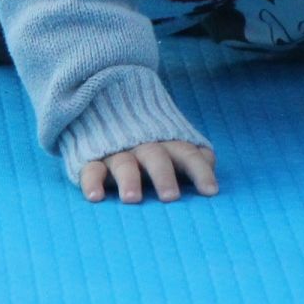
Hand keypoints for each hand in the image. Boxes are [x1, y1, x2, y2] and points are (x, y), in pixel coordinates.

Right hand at [78, 140, 217, 203]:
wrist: (106, 105)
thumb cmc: (151, 139)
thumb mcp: (174, 143)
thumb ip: (194, 158)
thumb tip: (212, 182)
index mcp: (168, 142)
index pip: (188, 154)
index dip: (201, 171)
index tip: (210, 192)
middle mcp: (144, 146)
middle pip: (156, 158)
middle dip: (164, 176)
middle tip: (170, 197)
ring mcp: (117, 152)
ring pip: (124, 164)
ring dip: (129, 180)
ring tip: (132, 199)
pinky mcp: (92, 159)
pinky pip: (91, 169)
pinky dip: (92, 182)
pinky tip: (95, 197)